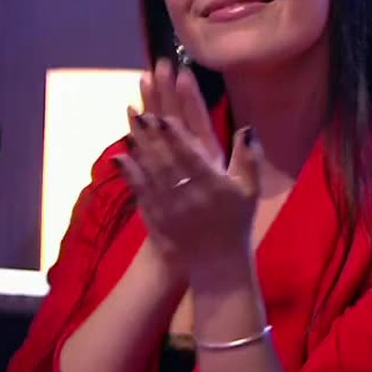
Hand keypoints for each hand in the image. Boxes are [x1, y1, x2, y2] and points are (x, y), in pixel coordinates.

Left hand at [116, 59, 260, 285]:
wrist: (217, 262)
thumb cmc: (236, 222)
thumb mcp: (251, 191)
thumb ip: (250, 159)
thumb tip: (246, 129)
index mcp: (213, 184)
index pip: (190, 155)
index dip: (175, 135)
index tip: (163, 115)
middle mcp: (188, 192)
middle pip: (166, 157)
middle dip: (153, 133)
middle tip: (141, 109)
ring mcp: (169, 204)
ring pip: (151, 169)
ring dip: (140, 144)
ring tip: (131, 121)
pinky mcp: (156, 213)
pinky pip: (141, 189)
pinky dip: (130, 171)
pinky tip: (120, 155)